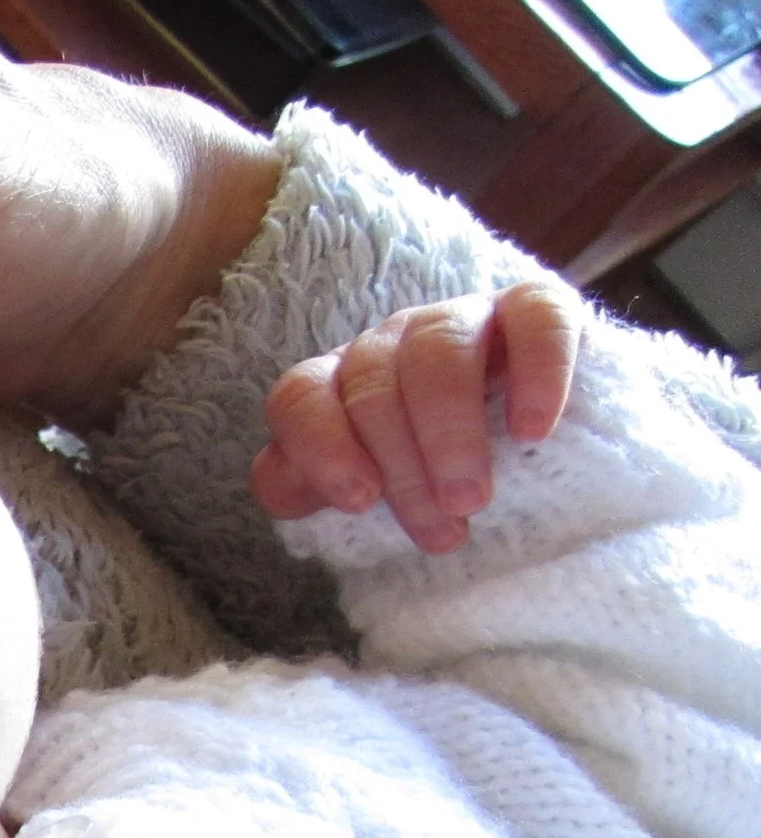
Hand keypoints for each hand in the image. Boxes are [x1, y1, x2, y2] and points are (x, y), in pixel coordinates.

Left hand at [251, 282, 584, 553]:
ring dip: (450, 429)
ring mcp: (462, 319)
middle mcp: (392, 345)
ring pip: (438, 349)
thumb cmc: (439, 484)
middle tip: (442, 529)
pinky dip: (534, 373)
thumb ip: (313, 487)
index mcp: (340, 387)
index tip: (361, 503)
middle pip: (372, 384)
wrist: (550, 460)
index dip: (321, 447)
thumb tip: (286, 486)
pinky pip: (534, 319)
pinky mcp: (536, 308)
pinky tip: (532, 430)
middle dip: (402, 466)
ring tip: (471, 497)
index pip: (300, 398)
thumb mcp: (374, 497)